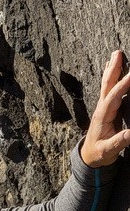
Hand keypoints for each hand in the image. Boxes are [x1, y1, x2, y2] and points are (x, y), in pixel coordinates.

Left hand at [80, 50, 129, 167]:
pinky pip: (109, 89)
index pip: (113, 97)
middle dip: (113, 69)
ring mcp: (102, 108)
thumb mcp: (108, 150)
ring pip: (107, 85)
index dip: (123, 85)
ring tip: (115, 54)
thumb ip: (120, 141)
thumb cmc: (98, 154)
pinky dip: (112, 77)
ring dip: (112, 69)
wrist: (88, 158)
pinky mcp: (105, 109)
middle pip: (107, 86)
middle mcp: (101, 109)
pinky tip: (112, 68)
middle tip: (117, 52)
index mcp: (102, 116)